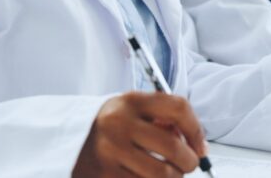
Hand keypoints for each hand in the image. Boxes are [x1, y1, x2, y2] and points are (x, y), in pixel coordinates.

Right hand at [73, 92, 206, 177]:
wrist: (70, 140)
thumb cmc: (111, 125)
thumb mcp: (132, 110)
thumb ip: (161, 118)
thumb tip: (195, 143)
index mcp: (131, 101)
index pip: (178, 108)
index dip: (196, 129)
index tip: (200, 145)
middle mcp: (120, 124)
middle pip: (173, 147)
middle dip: (189, 161)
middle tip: (188, 164)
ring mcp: (111, 151)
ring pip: (162, 175)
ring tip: (168, 173)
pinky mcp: (106, 175)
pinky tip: (148, 177)